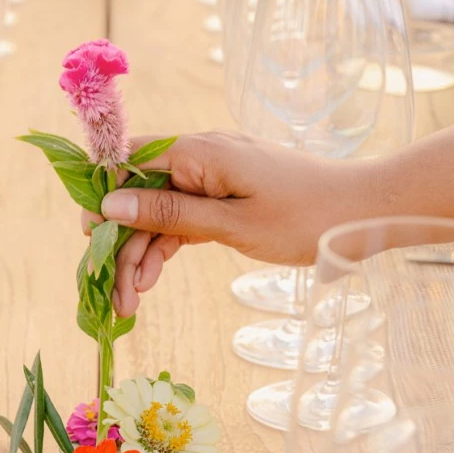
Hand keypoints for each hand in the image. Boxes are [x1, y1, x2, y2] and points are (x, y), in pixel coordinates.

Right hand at [83, 131, 377, 316]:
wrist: (363, 212)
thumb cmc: (304, 217)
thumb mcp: (232, 223)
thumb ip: (170, 214)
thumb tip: (111, 204)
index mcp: (197, 151)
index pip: (129, 163)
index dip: (104, 196)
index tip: (90, 238)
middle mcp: (199, 157)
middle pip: (142, 195)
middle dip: (124, 243)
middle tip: (115, 295)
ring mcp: (213, 176)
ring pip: (160, 212)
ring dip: (143, 253)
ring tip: (131, 301)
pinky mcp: (225, 195)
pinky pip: (184, 217)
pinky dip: (168, 246)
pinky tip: (153, 277)